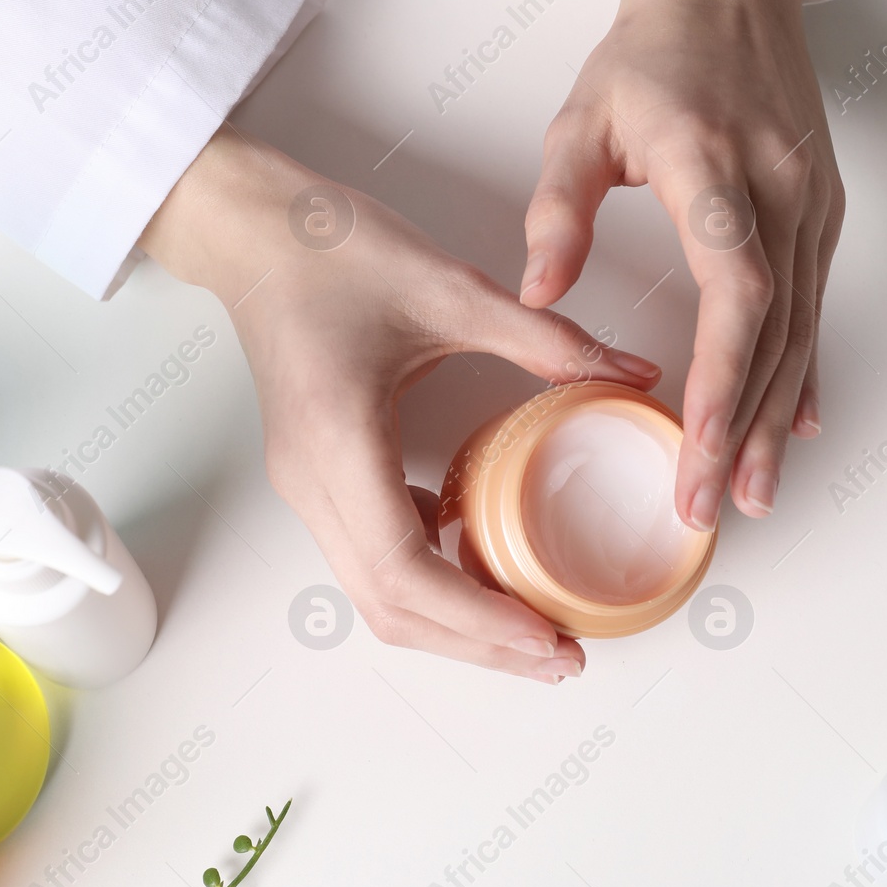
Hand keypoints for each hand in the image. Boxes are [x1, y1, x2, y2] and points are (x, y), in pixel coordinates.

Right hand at [141, 126, 662, 680]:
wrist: (252, 230)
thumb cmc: (329, 250)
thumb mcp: (449, 287)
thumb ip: (545, 338)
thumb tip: (634, 374)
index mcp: (337, 442)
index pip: (405, 571)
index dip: (480, 620)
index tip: (549, 639)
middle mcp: (312, 483)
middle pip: (392, 607)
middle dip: (479, 645)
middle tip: (562, 656)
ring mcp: (308, 486)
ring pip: (380, 593)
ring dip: (456, 623)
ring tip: (534, 628)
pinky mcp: (319, 476)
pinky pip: (375, 554)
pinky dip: (433, 579)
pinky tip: (488, 563)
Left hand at [520, 0, 844, 530]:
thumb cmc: (652, 56)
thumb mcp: (580, 122)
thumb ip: (558, 211)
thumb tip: (539, 297)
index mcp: (713, 168)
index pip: (733, 289)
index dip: (720, 376)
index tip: (695, 446)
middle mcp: (778, 192)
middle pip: (771, 332)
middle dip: (739, 429)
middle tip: (709, 508)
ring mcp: (811, 205)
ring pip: (799, 331)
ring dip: (773, 418)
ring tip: (750, 494)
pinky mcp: (820, 214)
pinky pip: (814, 308)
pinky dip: (802, 371)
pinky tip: (793, 427)